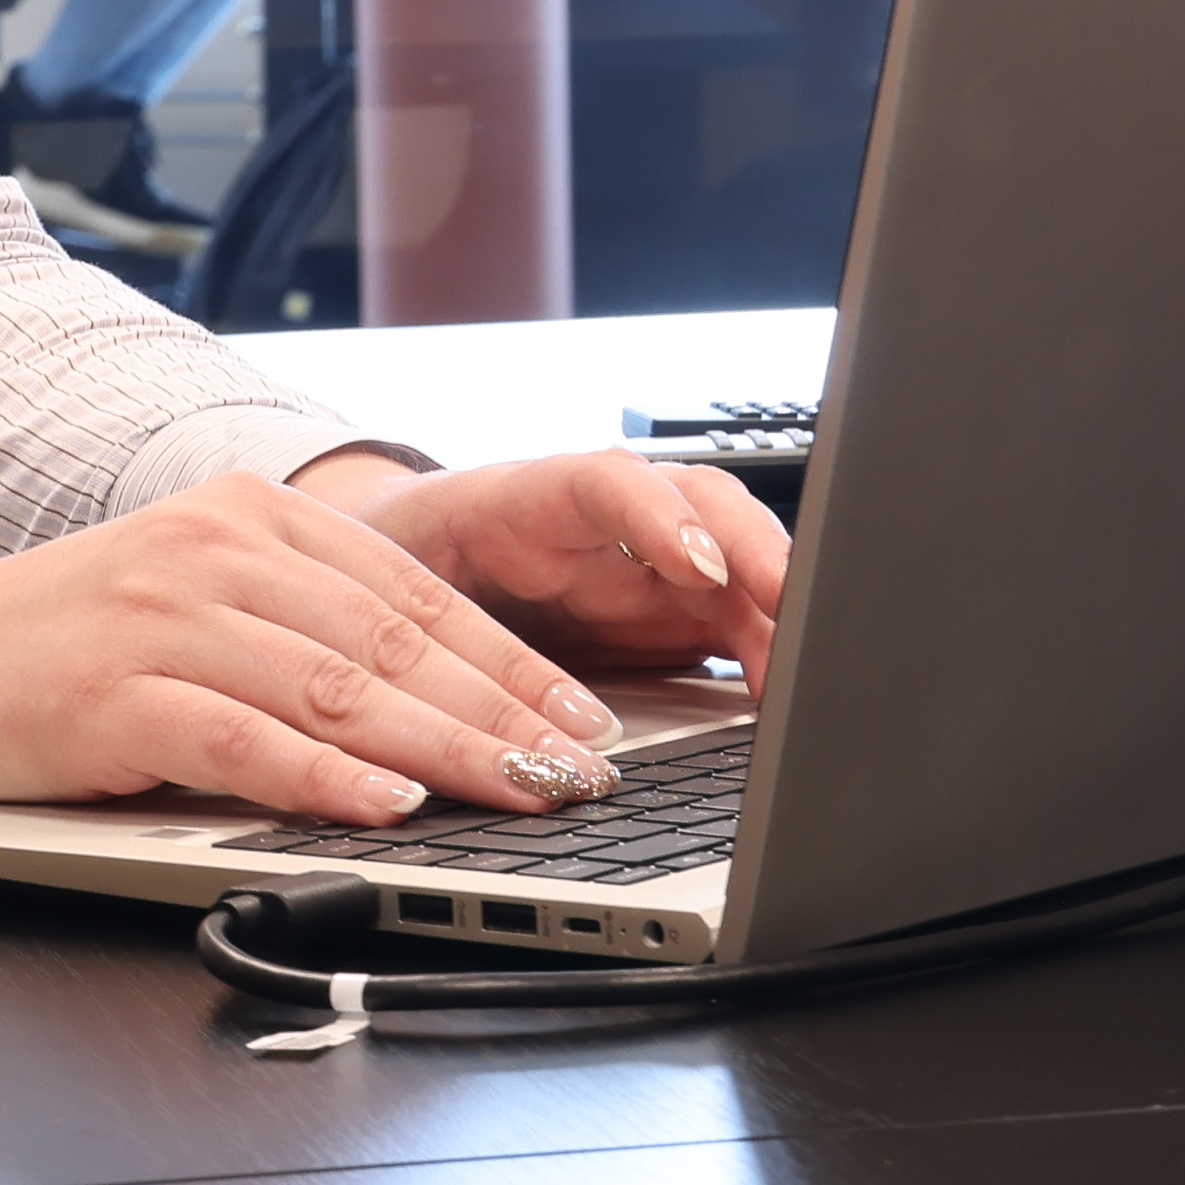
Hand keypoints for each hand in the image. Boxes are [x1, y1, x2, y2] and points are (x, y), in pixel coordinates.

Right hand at [0, 469, 626, 837]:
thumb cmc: (76, 649)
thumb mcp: (204, 602)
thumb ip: (311, 631)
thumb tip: (451, 703)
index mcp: (253, 516)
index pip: (415, 591)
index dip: (512, 658)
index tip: (586, 717)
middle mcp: (216, 548)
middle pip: (392, 639)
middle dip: (503, 711)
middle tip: (584, 769)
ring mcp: (162, 617)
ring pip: (335, 686)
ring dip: (443, 747)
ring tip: (521, 790)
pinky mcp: (112, 695)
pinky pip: (240, 738)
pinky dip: (321, 774)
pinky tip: (385, 803)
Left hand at [299, 441, 783, 680]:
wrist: (389, 568)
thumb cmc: (392, 566)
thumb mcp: (397, 592)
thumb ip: (436, 633)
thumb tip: (473, 699)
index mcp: (528, 502)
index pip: (606, 484)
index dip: (660, 519)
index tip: (699, 566)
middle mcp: (601, 522)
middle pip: (702, 509)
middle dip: (759, 554)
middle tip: (795, 615)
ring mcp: (641, 560)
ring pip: (730, 559)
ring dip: (773, 609)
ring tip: (795, 672)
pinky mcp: (662, 607)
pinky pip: (729, 615)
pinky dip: (761, 649)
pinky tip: (774, 691)